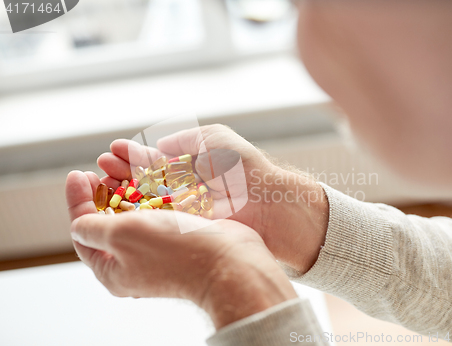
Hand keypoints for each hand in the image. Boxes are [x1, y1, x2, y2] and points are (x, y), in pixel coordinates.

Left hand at [65, 170, 296, 328]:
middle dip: (100, 192)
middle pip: (107, 221)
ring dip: (124, 188)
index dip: (77, 200)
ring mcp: (158, 248)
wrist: (229, 260)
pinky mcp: (178, 235)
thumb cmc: (174, 250)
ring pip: (133, 213)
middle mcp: (134, 260)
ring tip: (119, 166)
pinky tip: (146, 175)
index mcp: (113, 269)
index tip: (78, 173)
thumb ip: (91, 228)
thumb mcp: (120, 236)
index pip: (83, 231)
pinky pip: (156, 210)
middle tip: (97, 169)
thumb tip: (78, 224)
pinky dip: (148, 192)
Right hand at [97, 124, 328, 272]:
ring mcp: (182, 209)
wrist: (267, 202)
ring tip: (101, 178)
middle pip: (144, 181)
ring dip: (122, 190)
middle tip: (100, 166)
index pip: (154, 161)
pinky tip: (117, 203)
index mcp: (191, 166)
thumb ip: (186, 140)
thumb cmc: (245, 167)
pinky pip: (155, 219)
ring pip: (145, 200)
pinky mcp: (184, 228)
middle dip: (121, 172)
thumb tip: (160, 146)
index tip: (113, 149)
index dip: (132, 156)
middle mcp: (183, 188)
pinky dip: (135, 212)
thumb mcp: (215, 139)